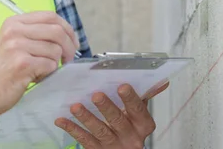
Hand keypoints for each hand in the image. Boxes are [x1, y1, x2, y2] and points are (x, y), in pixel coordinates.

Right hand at [0, 11, 79, 119]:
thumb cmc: (0, 69)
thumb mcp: (11, 42)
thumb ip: (33, 34)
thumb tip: (64, 34)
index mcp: (13, 22)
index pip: (49, 16)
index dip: (67, 28)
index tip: (72, 42)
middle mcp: (14, 31)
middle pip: (56, 31)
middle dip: (69, 46)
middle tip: (68, 59)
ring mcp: (17, 47)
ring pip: (55, 50)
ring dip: (54, 64)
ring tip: (40, 71)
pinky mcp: (22, 64)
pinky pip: (50, 65)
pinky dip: (48, 74)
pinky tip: (35, 78)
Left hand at [55, 82, 169, 147]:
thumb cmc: (129, 126)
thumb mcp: (138, 113)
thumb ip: (143, 96)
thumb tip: (161, 81)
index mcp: (142, 124)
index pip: (139, 111)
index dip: (131, 99)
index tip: (122, 86)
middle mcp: (131, 137)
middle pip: (118, 121)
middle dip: (107, 108)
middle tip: (96, 95)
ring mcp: (114, 146)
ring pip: (101, 131)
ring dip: (87, 118)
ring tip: (75, 106)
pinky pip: (85, 140)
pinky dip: (72, 129)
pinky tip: (61, 120)